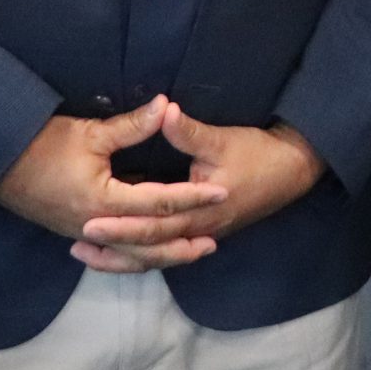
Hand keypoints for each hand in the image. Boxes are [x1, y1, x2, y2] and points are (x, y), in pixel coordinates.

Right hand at [0, 96, 225, 265]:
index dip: (193, 196)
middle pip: (148, 242)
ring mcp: (83, 233)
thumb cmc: (42, 145)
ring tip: (191, 251)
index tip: (222, 191)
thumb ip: (133, 125)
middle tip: (214, 241)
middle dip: (183, 241)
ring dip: (163, 255)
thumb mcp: (91, 132)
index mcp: (104, 201)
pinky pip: (114, 251)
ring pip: (131, 254)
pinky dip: (136, 255)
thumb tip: (167, 105)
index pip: (160, 203)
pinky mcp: (76, 231)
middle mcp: (96, 225)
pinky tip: (151, 250)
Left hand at [73, 103, 324, 272]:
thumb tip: (163, 112)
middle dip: (114, 248)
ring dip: (124, 258)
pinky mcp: (205, 231)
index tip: (90, 223)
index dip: (121, 226)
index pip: (154, 226)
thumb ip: (189, 131)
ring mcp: (202, 234)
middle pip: (150, 248)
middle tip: (77, 245)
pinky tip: (123, 250)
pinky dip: (143, 253)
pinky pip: (167, 250)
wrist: (293, 170)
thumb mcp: (223, 139)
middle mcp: (199, 230)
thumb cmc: (258, 153)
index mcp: (200, 210)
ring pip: (158, 256)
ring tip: (89, 257)